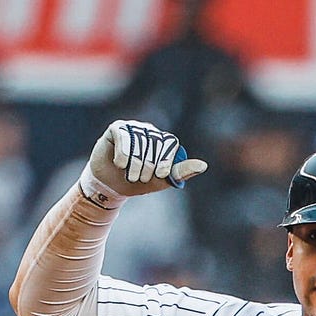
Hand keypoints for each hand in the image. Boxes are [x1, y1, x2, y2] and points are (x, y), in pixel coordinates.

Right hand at [86, 120, 206, 199]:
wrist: (111, 187)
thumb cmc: (137, 183)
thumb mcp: (161, 180)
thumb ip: (180, 172)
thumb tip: (203, 165)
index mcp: (161, 141)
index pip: (169, 144)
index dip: (165, 161)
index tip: (159, 176)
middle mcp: (148, 130)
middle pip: (154, 143)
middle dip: (147, 166)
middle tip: (139, 178)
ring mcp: (132, 128)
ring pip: (139, 142)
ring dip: (134, 165)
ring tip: (129, 175)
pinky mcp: (117, 129)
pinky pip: (124, 137)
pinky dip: (123, 156)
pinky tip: (119, 164)